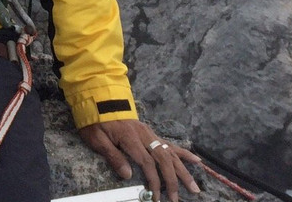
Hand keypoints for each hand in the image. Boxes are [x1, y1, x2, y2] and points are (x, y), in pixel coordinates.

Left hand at [79, 119, 200, 201]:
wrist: (99, 99)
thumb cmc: (95, 121)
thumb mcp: (96, 138)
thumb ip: (112, 155)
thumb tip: (128, 175)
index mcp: (130, 137)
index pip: (147, 162)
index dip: (153, 180)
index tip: (156, 196)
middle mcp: (144, 135)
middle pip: (163, 159)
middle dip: (172, 181)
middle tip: (176, 199)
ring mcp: (149, 133)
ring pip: (170, 153)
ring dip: (183, 171)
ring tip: (194, 187)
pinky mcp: (151, 133)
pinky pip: (170, 143)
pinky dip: (183, 153)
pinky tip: (196, 160)